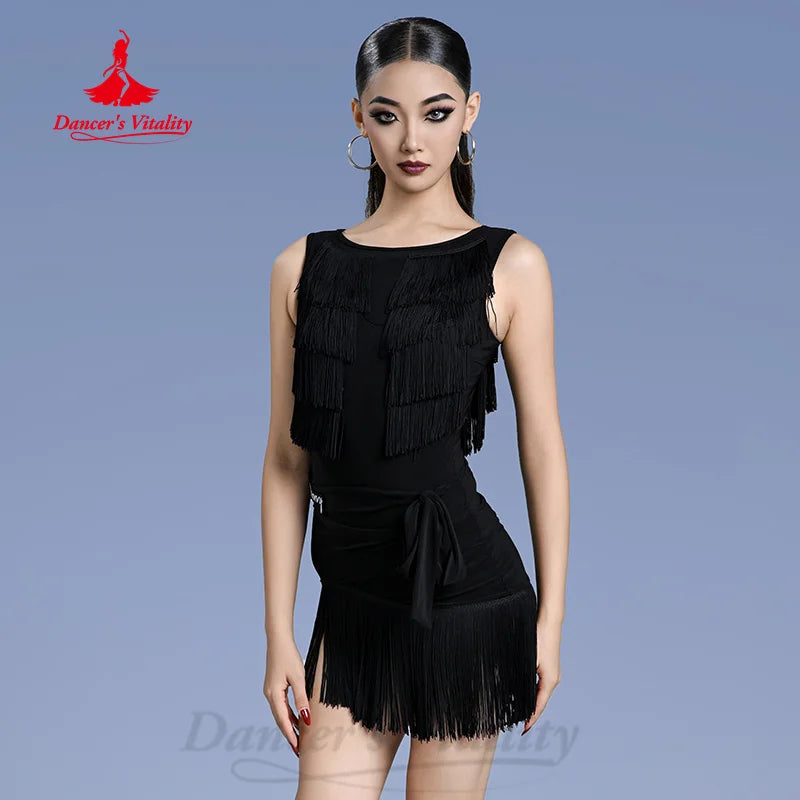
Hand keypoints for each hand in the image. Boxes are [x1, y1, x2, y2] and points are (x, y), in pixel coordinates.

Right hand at [263, 632, 311, 756]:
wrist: (278, 640)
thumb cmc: (289, 657)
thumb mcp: (298, 678)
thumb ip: (302, 699)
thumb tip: (306, 719)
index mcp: (273, 695)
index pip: (283, 721)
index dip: (290, 736)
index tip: (298, 750)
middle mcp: (269, 695)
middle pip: (280, 720)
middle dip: (289, 735)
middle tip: (299, 751)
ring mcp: (270, 691)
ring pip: (280, 713)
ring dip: (289, 725)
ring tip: (300, 739)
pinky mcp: (274, 686)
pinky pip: (281, 705)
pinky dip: (289, 714)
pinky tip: (297, 719)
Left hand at [522, 617, 561, 734]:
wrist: (549, 622)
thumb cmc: (539, 638)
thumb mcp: (528, 658)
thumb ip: (524, 676)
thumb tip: (515, 690)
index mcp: (550, 680)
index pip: (539, 706)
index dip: (532, 719)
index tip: (524, 730)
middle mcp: (554, 679)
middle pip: (541, 702)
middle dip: (532, 714)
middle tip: (521, 725)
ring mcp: (553, 673)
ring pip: (542, 694)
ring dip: (533, 704)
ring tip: (522, 713)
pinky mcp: (550, 667)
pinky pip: (542, 686)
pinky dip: (535, 693)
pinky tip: (526, 694)